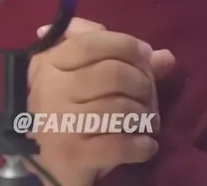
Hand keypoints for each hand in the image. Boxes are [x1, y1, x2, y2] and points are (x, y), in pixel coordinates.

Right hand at [25, 19, 176, 184]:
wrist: (41, 162)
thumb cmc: (62, 110)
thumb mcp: (77, 75)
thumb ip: (116, 58)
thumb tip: (165, 57)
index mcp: (49, 64)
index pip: (91, 43)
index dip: (126, 45)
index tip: (146, 55)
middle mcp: (51, 89)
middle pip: (113, 73)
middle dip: (142, 83)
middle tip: (149, 96)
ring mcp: (61, 123)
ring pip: (120, 108)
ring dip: (145, 116)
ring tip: (149, 123)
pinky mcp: (73, 155)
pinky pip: (120, 145)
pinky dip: (141, 145)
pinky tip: (146, 145)